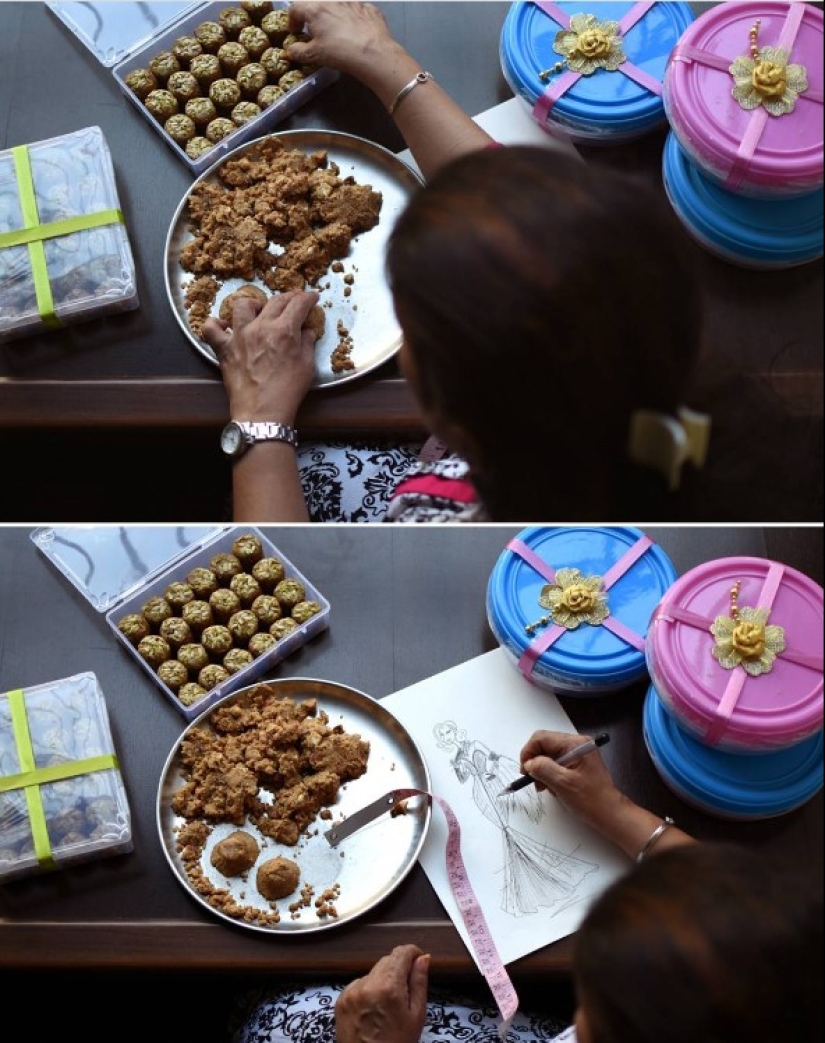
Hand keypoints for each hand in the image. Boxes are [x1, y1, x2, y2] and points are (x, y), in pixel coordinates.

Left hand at [202, 290, 318, 423]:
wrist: (262, 412)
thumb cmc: (288, 392)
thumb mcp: (307, 367)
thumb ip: (307, 344)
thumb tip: (307, 331)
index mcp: (284, 330)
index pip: (298, 304)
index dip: (308, 297)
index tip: (312, 298)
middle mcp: (261, 327)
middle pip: (275, 300)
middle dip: (288, 297)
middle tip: (294, 302)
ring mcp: (239, 336)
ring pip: (243, 305)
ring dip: (254, 303)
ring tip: (259, 311)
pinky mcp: (224, 348)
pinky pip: (211, 329)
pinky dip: (215, 324)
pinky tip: (224, 326)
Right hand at [287, 2, 405, 84]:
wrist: (373, 53)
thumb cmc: (339, 52)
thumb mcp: (315, 55)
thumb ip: (299, 51)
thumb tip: (290, 50)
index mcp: (315, 9)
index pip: (296, 8)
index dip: (292, 20)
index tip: (296, 32)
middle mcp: (333, 0)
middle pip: (317, 4)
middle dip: (313, 16)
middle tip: (316, 32)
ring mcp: (352, 2)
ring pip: (337, 5)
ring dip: (333, 16)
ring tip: (337, 32)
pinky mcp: (369, 8)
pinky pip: (356, 10)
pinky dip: (353, 18)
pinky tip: (356, 32)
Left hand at [335, 945, 429, 1042]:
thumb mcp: (416, 1016)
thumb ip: (419, 983)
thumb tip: (423, 957)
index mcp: (389, 986)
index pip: (401, 952)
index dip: (412, 952)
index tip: (419, 960)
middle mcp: (367, 983)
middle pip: (386, 960)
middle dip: (398, 968)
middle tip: (406, 989)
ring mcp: (351, 991)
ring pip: (373, 972)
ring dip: (383, 979)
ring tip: (388, 1004)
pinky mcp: (341, 1000)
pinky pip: (359, 984)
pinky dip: (368, 990)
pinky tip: (373, 1009)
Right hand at [519, 730, 623, 833]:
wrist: (609, 813)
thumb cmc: (589, 799)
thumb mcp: (562, 783)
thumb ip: (543, 768)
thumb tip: (529, 763)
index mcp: (575, 743)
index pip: (542, 738)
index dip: (529, 752)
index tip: (525, 771)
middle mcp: (577, 743)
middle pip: (545, 745)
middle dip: (536, 763)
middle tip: (534, 782)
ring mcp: (578, 752)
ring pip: (549, 755)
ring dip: (543, 771)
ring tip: (545, 788)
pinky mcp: (578, 762)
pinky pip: (557, 763)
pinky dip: (551, 774)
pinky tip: (554, 787)